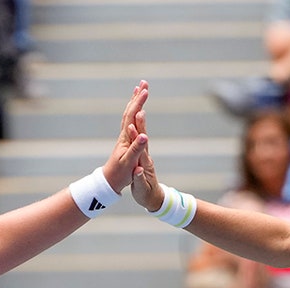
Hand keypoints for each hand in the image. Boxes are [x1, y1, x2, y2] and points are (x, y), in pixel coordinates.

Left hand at [101, 80, 150, 193]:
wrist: (109, 181)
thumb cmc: (119, 174)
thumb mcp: (129, 162)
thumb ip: (136, 147)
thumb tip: (144, 134)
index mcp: (126, 138)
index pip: (132, 116)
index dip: (139, 103)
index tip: (146, 90)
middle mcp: (124, 134)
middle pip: (130, 111)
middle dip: (137, 97)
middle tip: (144, 83)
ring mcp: (124, 137)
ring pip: (129, 115)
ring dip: (134, 102)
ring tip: (139, 91)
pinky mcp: (125, 141)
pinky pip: (129, 121)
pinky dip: (133, 112)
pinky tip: (136, 111)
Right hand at [129, 95, 164, 211]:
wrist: (152, 197)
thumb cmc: (146, 194)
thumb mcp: (141, 189)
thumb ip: (140, 178)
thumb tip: (138, 170)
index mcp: (143, 159)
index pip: (141, 141)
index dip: (138, 128)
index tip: (138, 113)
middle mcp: (144, 151)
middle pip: (142, 126)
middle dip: (141, 107)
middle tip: (143, 89)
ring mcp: (143, 149)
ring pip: (140, 125)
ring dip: (139, 108)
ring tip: (140, 92)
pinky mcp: (140, 150)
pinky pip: (138, 130)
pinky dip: (137, 119)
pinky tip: (137, 110)